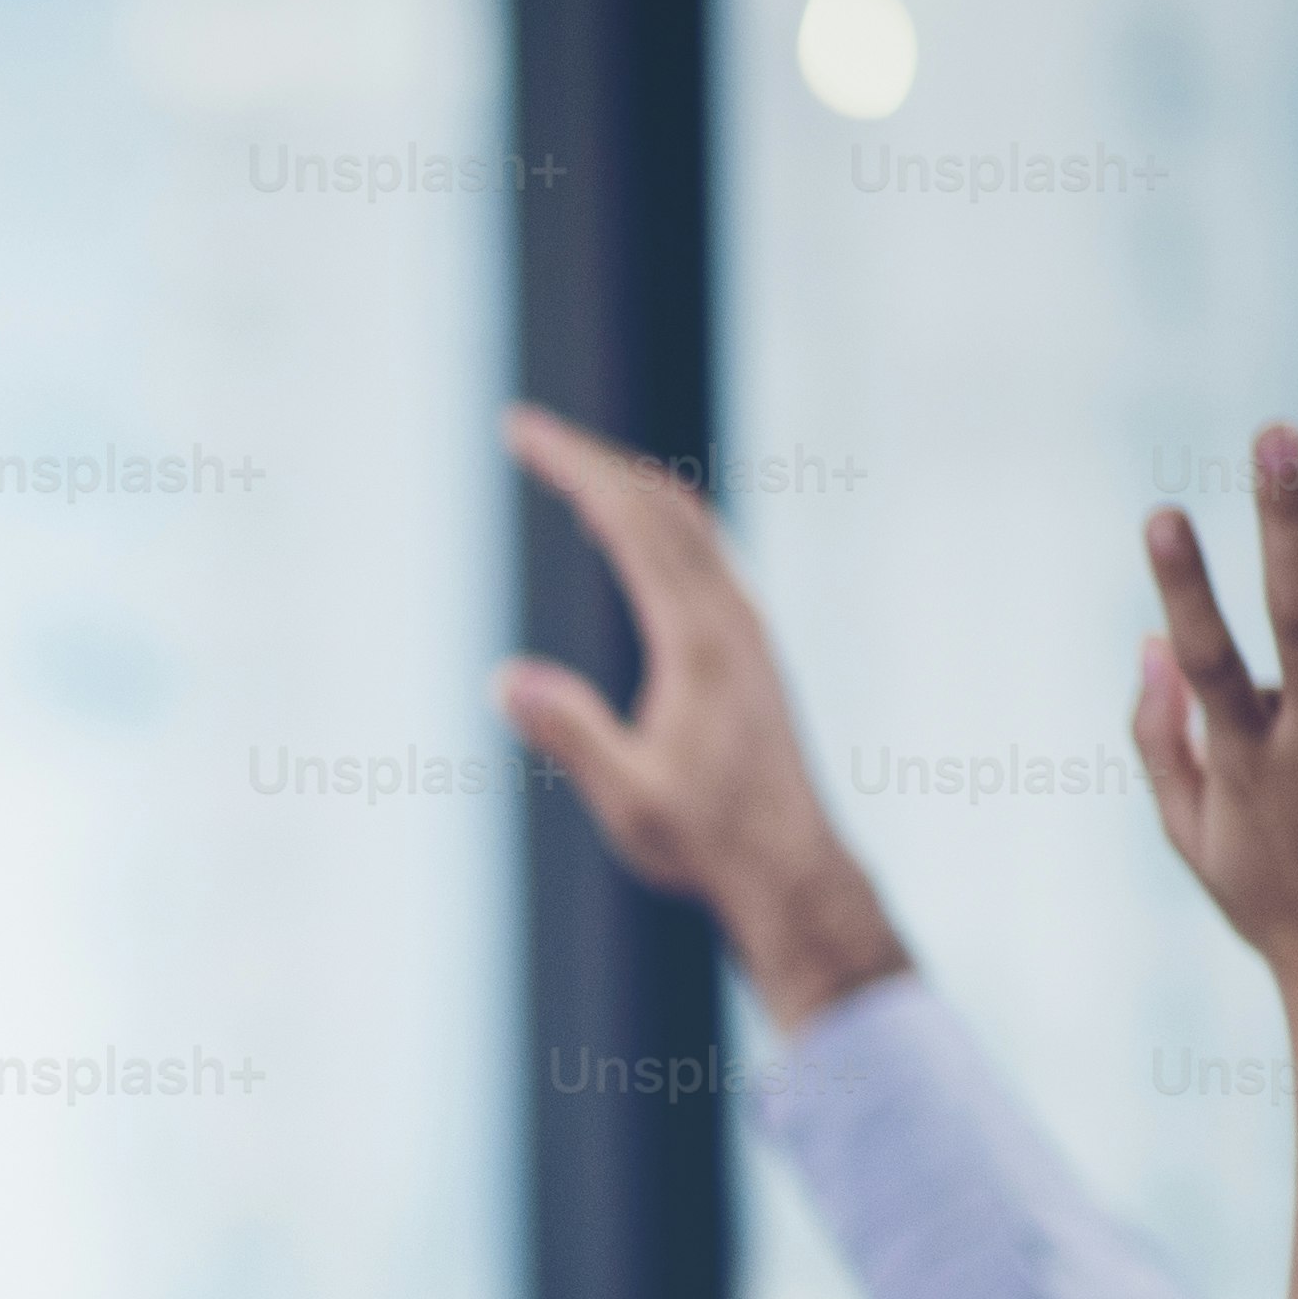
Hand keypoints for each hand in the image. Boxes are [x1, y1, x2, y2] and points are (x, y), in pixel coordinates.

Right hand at [490, 404, 910, 1032]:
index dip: (573, 465)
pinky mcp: (750, 649)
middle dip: (592, 459)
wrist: (791, 869)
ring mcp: (747, 629)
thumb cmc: (708, 841)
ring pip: (689, 524)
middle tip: (527, 433)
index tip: (519, 429)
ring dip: (626, 487)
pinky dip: (653, 524)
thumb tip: (506, 678)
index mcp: (699, 637)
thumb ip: (571, 734)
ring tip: (570, 474)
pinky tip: (629, 543)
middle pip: (662, 502)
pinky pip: (699, 556)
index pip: (631, 520)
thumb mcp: (627, 797)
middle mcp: (732, 617)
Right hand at [1137, 428, 1297, 1022]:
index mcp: (1241, 763)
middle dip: (1279, 522)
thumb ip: (1161, 740)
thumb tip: (1148, 643)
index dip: (1181, 583)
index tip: (1160, 513)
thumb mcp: (1191, 835)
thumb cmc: (1273, 902)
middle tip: (1275, 437)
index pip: (1207, 659)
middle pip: (1294, 617)